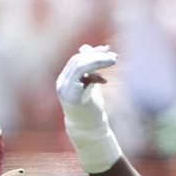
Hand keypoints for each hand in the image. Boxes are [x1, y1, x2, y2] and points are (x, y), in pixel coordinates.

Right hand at [56, 44, 123, 173]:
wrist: (87, 129)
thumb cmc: (90, 106)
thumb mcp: (89, 83)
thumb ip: (88, 68)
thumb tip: (87, 47)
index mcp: (65, 78)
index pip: (76, 59)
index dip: (92, 52)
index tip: (107, 49)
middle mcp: (62, 83)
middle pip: (77, 61)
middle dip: (96, 55)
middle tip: (113, 56)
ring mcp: (65, 91)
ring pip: (79, 67)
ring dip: (97, 62)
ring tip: (113, 61)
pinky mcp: (73, 98)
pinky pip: (83, 80)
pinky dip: (95, 77)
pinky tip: (105, 80)